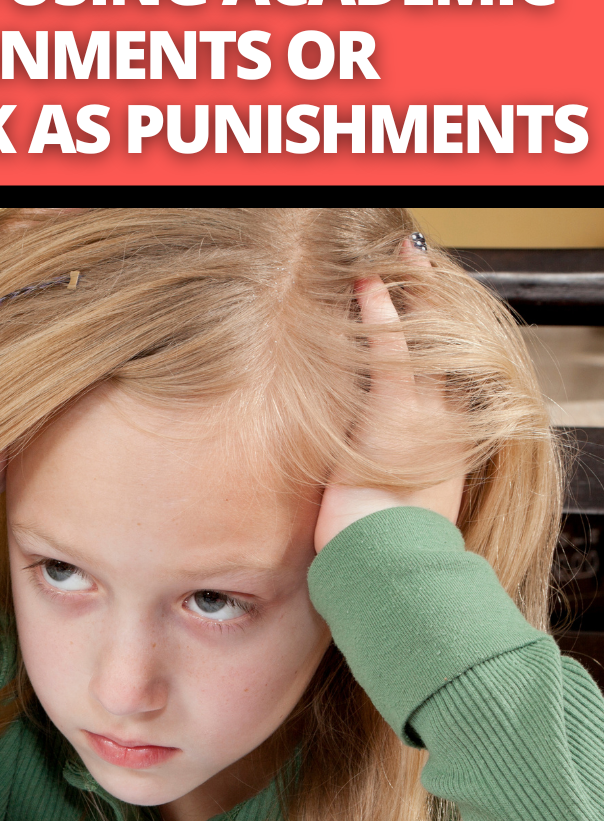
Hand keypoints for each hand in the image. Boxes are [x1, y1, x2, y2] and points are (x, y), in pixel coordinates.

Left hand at [314, 238, 466, 553]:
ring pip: (423, 337)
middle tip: (419, 263)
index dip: (438, 339)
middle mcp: (446, 422)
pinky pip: (389, 350)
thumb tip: (376, 491)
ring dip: (411, 292)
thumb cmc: (390, 551)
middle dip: (433, 302)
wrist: (391, 564)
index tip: (428, 312)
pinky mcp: (393, 414)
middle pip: (445, 345)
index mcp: (452, 443)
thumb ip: (395, 486)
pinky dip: (380, 313)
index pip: (449, 377)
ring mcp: (424, 415)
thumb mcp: (403, 513)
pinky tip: (368, 283)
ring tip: (398, 255)